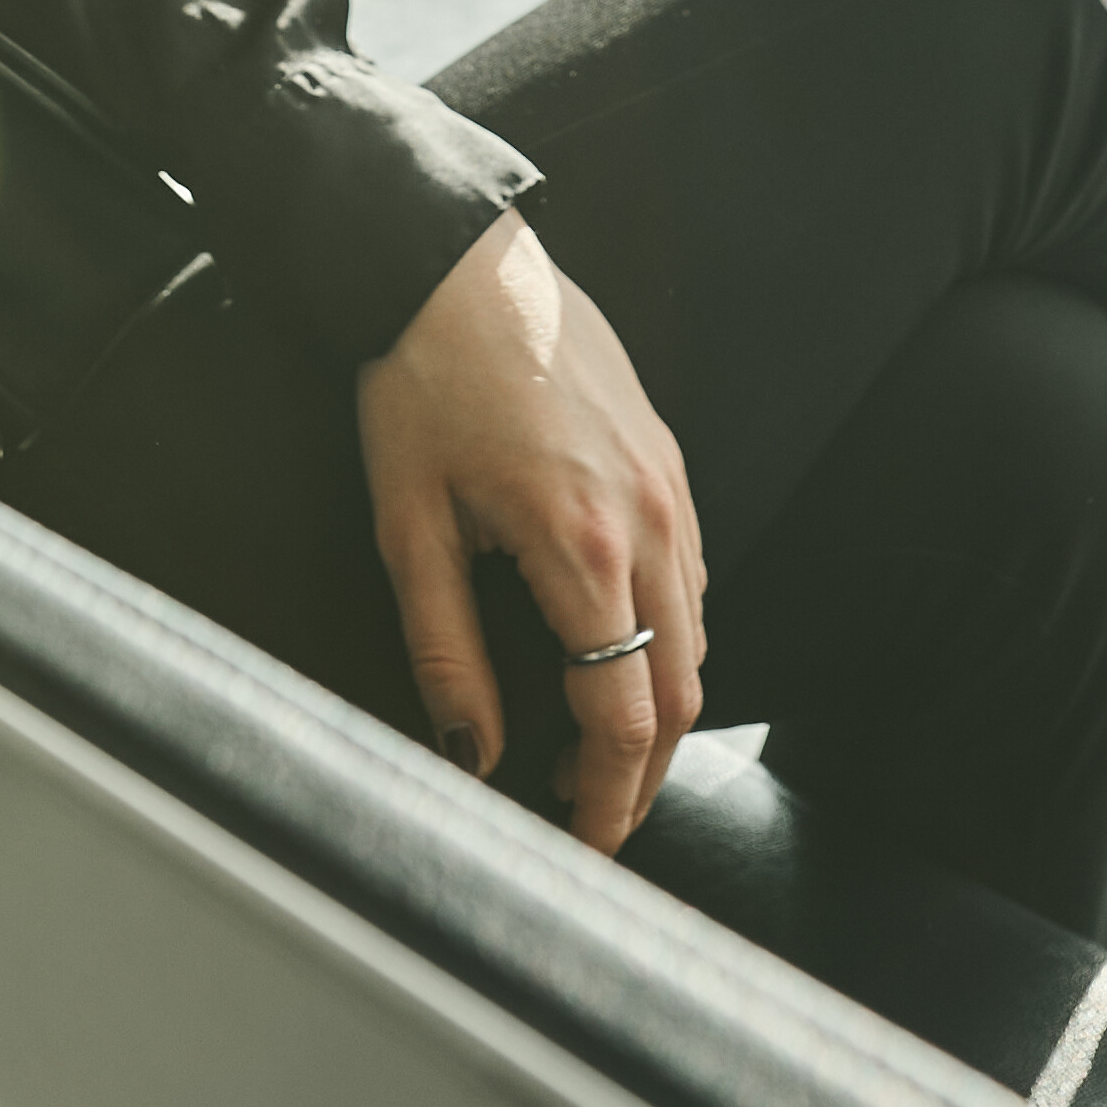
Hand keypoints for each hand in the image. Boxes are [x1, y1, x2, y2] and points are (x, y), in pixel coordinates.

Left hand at [357, 209, 706, 852]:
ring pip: (698, 633)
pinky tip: (617, 646)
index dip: (605, 801)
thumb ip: (445, 654)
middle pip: (681, 689)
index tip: (577, 843)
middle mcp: (646, 519)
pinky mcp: (665, 454)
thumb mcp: (408, 527)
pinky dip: (670, 633)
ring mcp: (666, 483)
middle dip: (641, 774)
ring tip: (597, 746)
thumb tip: (471, 754)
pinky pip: (692, 571)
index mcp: (581, 546)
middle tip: (590, 818)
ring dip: (660, 704)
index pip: (624, 717)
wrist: (455, 263)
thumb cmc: (421, 382)